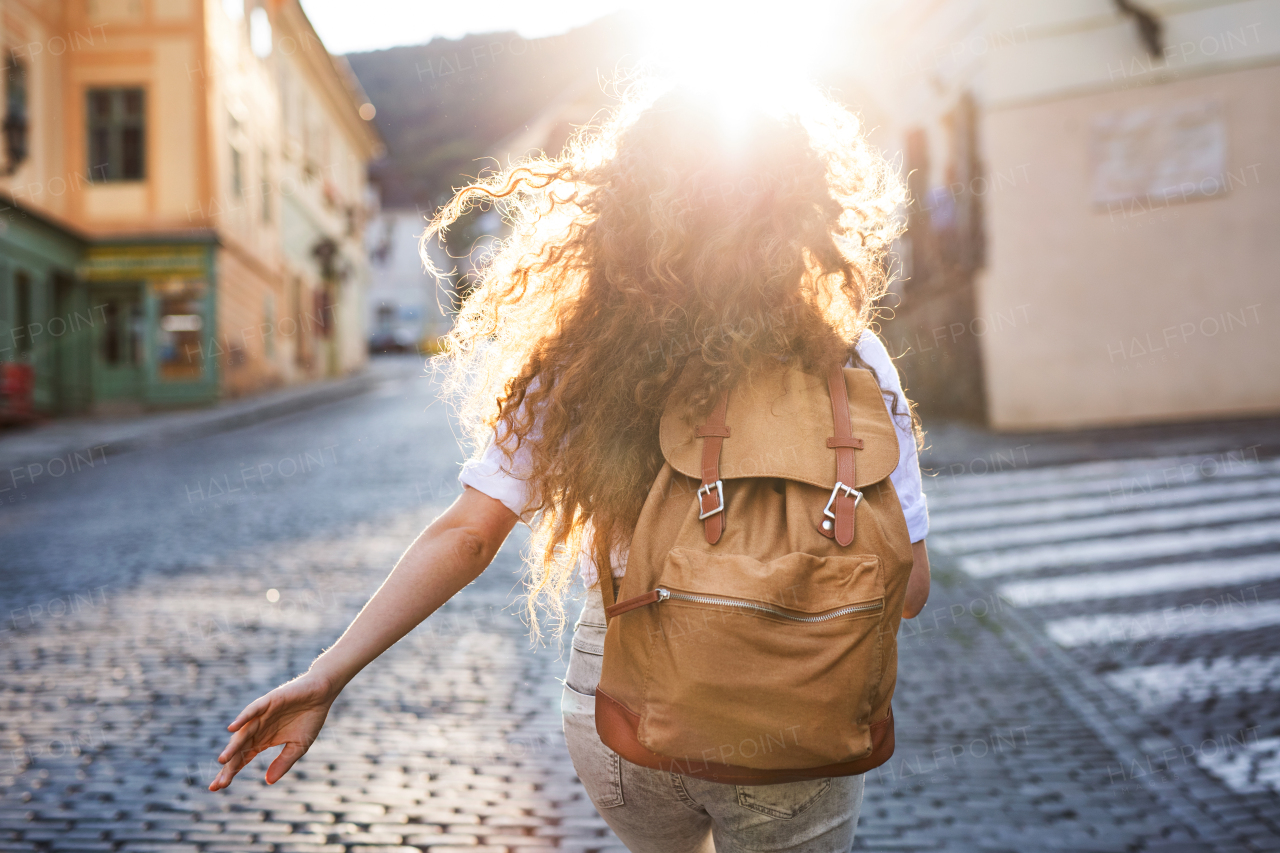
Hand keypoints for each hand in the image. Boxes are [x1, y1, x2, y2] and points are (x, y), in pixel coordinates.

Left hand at [209, 671, 337, 790]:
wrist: (322, 694)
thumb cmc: (310, 718)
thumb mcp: (299, 746)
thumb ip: (283, 762)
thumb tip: (268, 782)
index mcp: (263, 740)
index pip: (242, 758)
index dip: (231, 772)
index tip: (217, 788)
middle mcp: (257, 728)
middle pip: (238, 749)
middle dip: (228, 766)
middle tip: (218, 783)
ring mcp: (261, 715)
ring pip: (243, 733)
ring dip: (232, 746)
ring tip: (223, 761)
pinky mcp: (268, 701)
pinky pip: (252, 710)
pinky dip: (242, 718)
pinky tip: (232, 728)